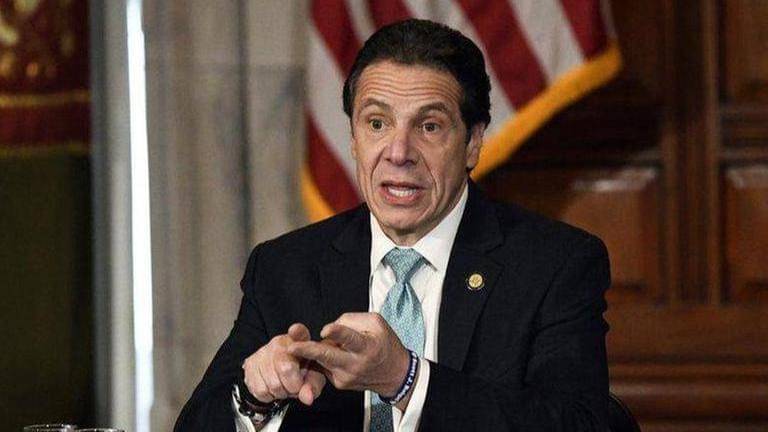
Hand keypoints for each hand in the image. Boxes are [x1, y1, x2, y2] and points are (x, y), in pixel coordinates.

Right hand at [242, 323, 326, 404]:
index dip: (297, 331)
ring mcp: (262, 352)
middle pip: (285, 369)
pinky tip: (272, 388)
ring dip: (281, 393)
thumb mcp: (313, 376)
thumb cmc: (300, 371)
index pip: (298, 332)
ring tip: (284, 387)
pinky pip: (260, 390)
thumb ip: (313, 386)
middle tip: (294, 387)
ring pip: (272, 384)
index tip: (295, 330)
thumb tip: (307, 398)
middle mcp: (279, 342)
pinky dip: (269, 396)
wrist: (278, 372)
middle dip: (293, 386)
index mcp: (298, 340)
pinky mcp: (250, 365)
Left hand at [287, 313, 411, 399]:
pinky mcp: (340, 383)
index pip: (350, 339)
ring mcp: (346, 376)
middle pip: (327, 356)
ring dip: (313, 351)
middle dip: (307, 351)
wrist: (395, 374)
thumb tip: (331, 328)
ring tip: (306, 345)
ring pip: (323, 360)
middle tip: (291, 347)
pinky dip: (324, 358)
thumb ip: (351, 320)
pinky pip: (326, 366)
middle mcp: (355, 364)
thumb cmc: (385, 344)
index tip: (325, 330)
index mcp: (367, 346)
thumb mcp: (376, 323)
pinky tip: (334, 354)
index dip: (337, 333)